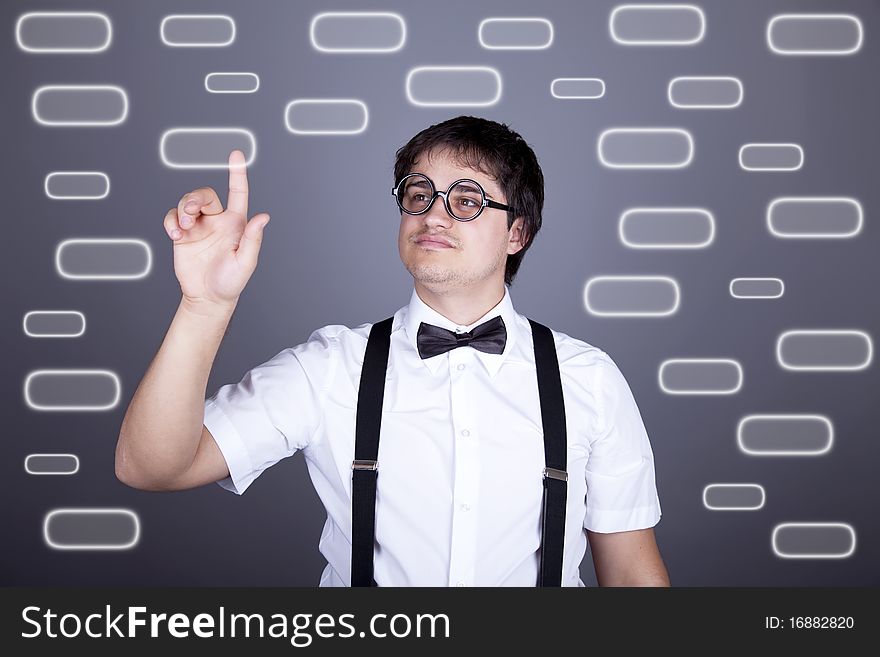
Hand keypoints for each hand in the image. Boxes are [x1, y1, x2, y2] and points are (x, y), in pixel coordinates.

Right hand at [163, 150, 269, 309]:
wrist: (208, 298)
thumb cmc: (231, 281)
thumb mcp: (245, 261)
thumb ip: (252, 239)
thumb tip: (263, 217)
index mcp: (236, 224)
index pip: (238, 193)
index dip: (237, 173)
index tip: (236, 153)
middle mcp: (217, 221)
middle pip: (205, 195)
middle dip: (195, 198)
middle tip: (190, 213)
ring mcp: (199, 226)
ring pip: (187, 202)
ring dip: (183, 208)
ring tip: (183, 226)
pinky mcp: (182, 234)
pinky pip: (173, 216)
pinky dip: (171, 220)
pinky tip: (175, 232)